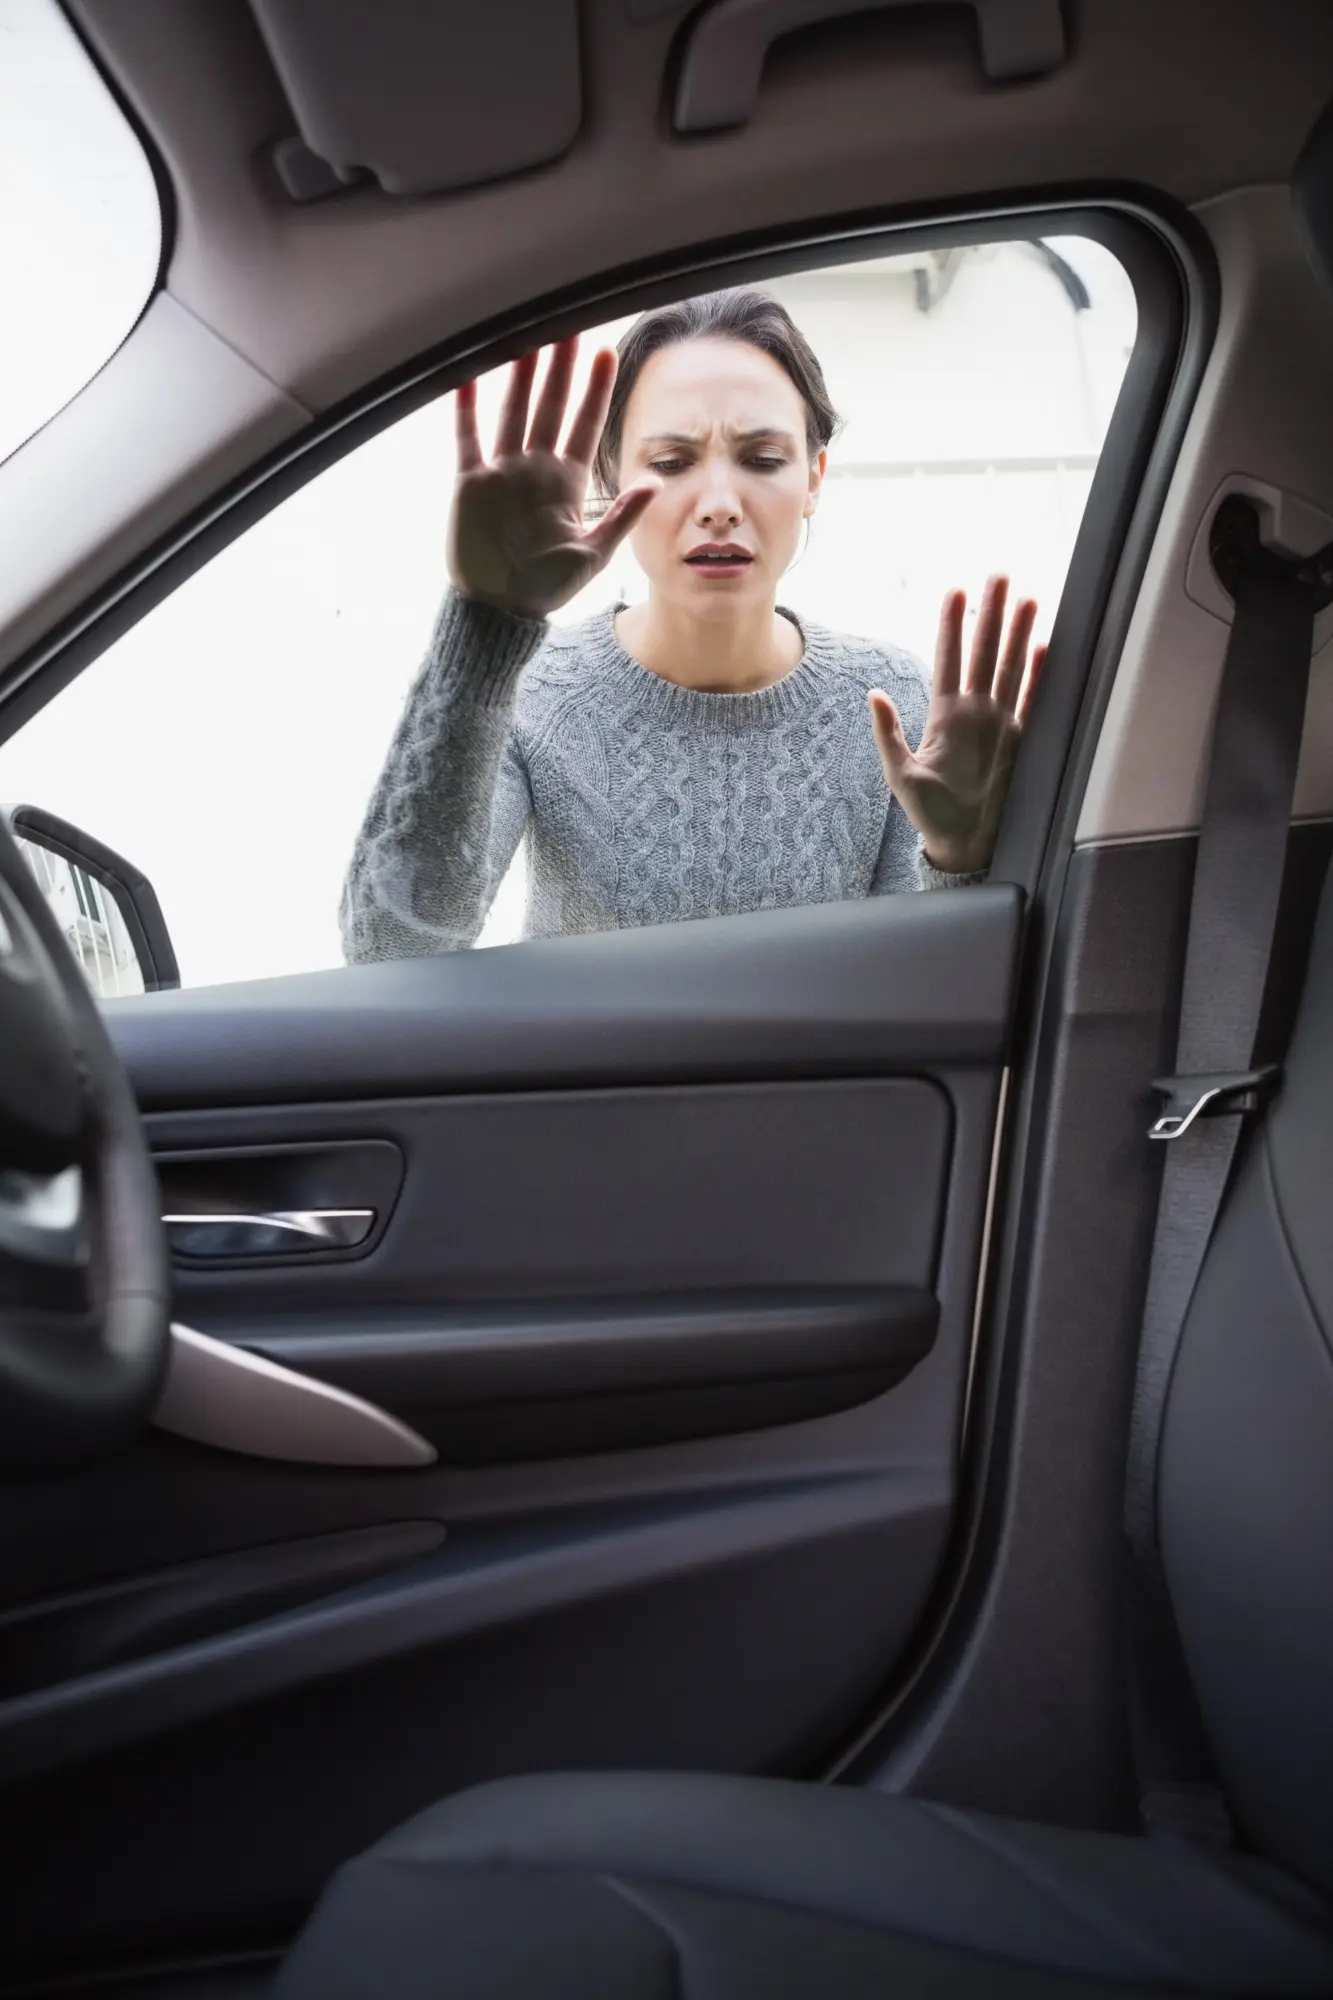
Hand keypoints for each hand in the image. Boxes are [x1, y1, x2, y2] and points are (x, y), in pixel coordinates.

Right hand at [448, 338, 658, 619]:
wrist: (501, 612)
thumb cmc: (547, 588)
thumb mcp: (593, 555)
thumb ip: (621, 516)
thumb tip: (655, 481)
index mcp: (566, 483)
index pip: (584, 424)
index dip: (595, 390)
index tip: (608, 352)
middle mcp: (535, 469)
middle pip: (549, 407)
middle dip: (559, 368)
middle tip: (567, 323)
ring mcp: (502, 473)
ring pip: (512, 412)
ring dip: (519, 377)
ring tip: (526, 337)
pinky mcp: (471, 484)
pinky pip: (468, 438)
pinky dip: (466, 408)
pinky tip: (468, 375)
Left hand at [868, 575, 1045, 875]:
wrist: (962, 843)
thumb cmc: (929, 813)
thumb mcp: (901, 774)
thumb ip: (889, 734)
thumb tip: (872, 694)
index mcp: (945, 715)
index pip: (949, 658)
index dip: (952, 625)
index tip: (956, 590)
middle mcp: (975, 712)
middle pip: (984, 652)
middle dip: (991, 615)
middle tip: (999, 575)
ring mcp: (1001, 723)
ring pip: (1010, 668)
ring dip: (1018, 635)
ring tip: (1027, 599)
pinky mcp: (1022, 741)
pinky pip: (1033, 701)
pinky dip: (1039, 676)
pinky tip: (1046, 647)